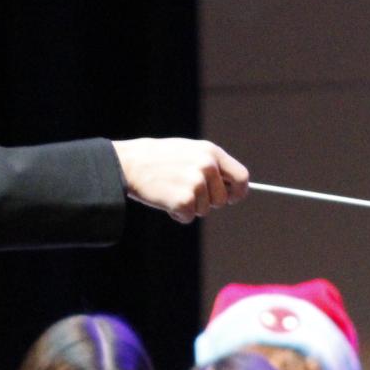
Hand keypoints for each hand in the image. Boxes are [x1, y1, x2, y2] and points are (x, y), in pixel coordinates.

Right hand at [112, 137, 248, 222]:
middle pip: (222, 199)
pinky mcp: (184, 200)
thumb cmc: (156, 159)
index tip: (230, 198)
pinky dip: (177, 214)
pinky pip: (189, 217)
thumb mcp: (188, 151)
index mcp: (211, 152)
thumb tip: (232, 186)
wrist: (127, 163)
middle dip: (207, 202)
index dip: (237, 192)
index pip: (242, 177)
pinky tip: (164, 200)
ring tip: (170, 190)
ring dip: (190, 207)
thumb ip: (210, 164)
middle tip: (185, 191)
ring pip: (205, 210)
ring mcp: (196, 183)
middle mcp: (207, 166)